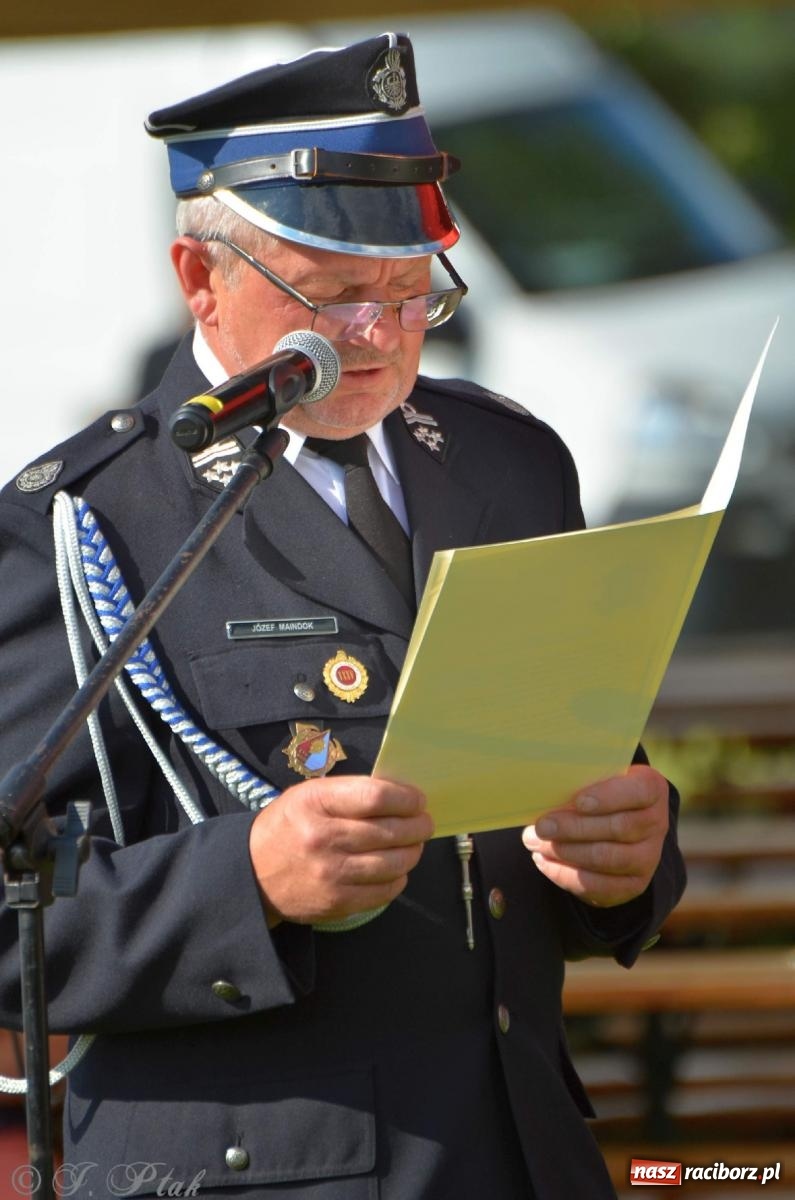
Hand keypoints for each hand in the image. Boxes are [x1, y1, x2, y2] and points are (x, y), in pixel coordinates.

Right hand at [249, 775, 432, 925]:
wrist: (252, 874)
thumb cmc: (288, 826)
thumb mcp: (308, 795)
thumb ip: (350, 793)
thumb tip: (401, 796)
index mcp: (316, 802)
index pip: (376, 797)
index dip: (406, 798)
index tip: (418, 800)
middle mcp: (323, 838)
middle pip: (390, 831)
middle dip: (417, 826)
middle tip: (424, 823)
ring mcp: (331, 874)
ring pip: (393, 863)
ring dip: (413, 852)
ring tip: (413, 845)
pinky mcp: (337, 902)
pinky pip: (384, 891)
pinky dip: (398, 878)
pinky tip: (396, 868)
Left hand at [522, 765, 668, 906]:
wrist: (617, 824)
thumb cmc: (599, 793)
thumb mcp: (596, 778)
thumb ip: (580, 781)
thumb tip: (543, 793)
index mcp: (652, 788)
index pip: (639, 791)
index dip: (609, 797)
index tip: (578, 802)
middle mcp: (657, 823)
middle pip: (618, 828)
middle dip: (574, 828)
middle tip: (541, 827)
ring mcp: (649, 857)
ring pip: (607, 858)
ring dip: (566, 852)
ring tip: (536, 844)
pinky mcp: (634, 884)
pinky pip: (600, 886)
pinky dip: (567, 875)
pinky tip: (545, 863)